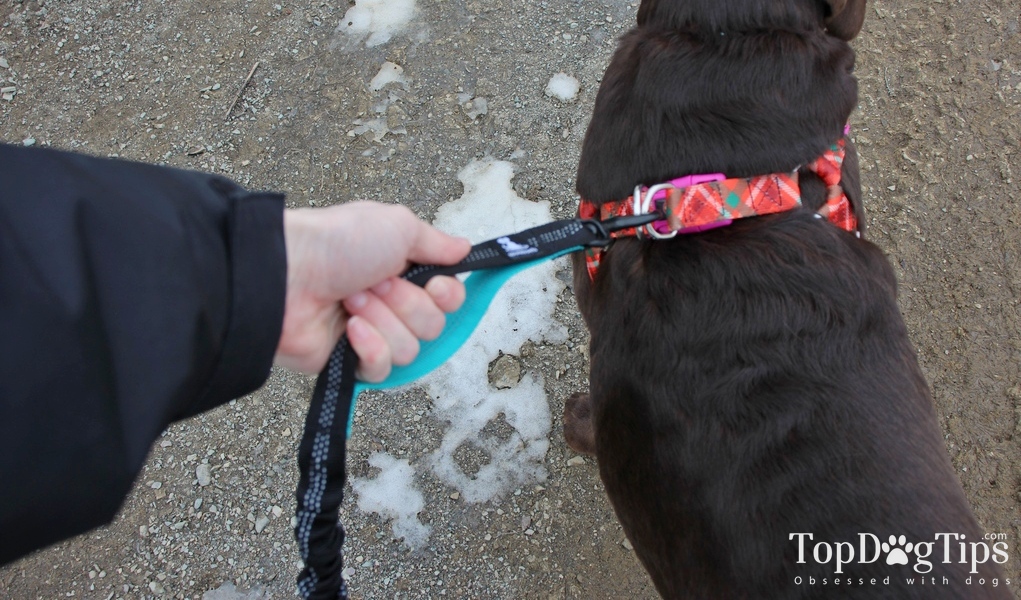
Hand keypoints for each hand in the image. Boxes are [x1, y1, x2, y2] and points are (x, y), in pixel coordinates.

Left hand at [274, 202, 469, 379]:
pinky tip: (348, 329)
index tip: (432, 283)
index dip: (447, 295)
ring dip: (382, 320)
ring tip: (350, 300)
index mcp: (403, 270)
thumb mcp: (398, 225)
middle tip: (373, 282)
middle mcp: (390, 303)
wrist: (285, 275)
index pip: (450, 300)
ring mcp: (370, 334)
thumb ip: (437, 242)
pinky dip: (369, 346)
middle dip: (405, 302)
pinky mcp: (349, 363)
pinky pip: (382, 370)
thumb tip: (464, 249)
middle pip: (434, 326)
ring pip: (410, 348)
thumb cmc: (336, 242)